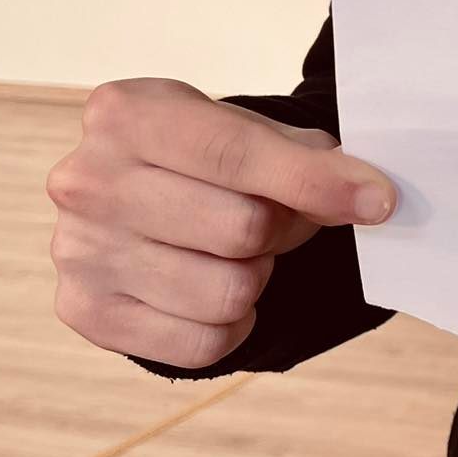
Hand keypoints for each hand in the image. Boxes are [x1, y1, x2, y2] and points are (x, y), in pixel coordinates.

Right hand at [47, 78, 394, 368]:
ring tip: (233, 253)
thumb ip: (310, 160)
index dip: (318, 182)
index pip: (240, 154)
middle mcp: (85, 180)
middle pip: (242, 229)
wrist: (137, 201)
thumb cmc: (204, 161)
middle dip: (279, 231)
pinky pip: (203, 342)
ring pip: (227, 292)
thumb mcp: (252, 135)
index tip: (379, 201)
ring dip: (254, 279)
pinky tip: (209, 291)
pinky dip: (231, 325)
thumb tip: (370, 198)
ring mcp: (77, 250)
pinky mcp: (85, 311)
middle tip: (270, 221)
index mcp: (126, 114)